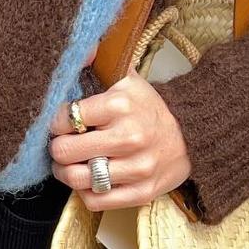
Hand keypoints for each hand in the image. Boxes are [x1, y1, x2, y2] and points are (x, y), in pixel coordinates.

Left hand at [48, 60, 191, 213]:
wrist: (192, 135)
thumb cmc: (148, 108)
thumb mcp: (126, 78)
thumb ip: (100, 62)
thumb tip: (81, 48)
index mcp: (121, 105)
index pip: (66, 117)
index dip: (55, 122)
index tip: (61, 123)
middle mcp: (129, 137)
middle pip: (66, 151)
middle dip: (57, 149)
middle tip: (61, 145)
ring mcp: (137, 168)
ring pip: (78, 179)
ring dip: (66, 173)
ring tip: (70, 164)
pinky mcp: (143, 192)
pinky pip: (96, 200)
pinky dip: (85, 192)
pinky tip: (91, 179)